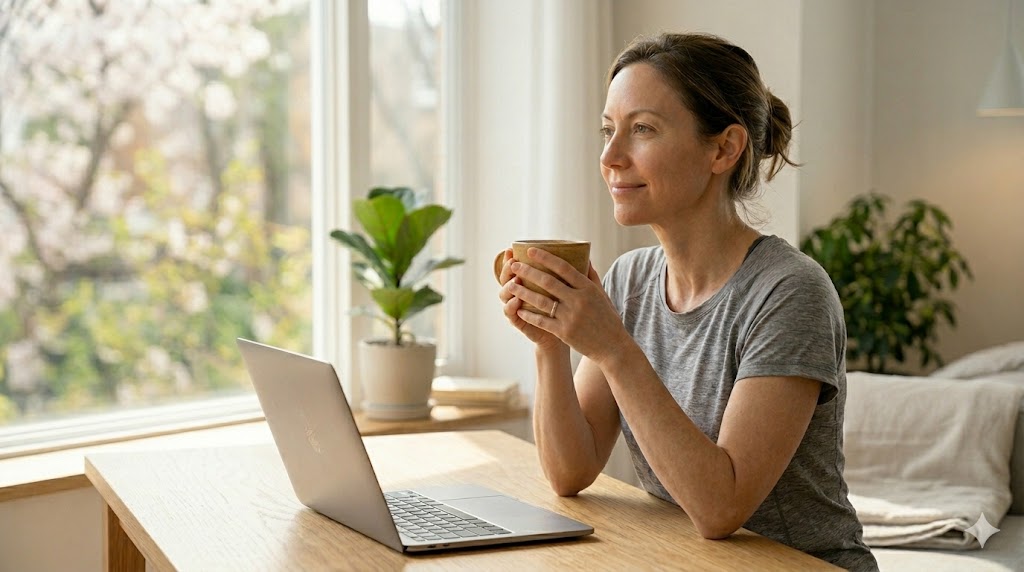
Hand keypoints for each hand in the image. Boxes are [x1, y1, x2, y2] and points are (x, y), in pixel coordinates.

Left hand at [507, 248, 628, 362]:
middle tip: (514, 265)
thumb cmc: (607, 319)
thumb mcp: (602, 295)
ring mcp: (570, 316)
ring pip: (541, 301)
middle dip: (528, 272)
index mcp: (587, 288)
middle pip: (548, 282)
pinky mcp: (564, 332)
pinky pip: (542, 320)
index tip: (530, 250)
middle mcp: (578, 300)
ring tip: (511, 285)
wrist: (612, 346)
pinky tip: (519, 309)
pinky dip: (529, 314)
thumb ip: (591, 276)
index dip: (545, 257)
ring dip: (523, 292)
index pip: (563, 267)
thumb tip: (585, 258)